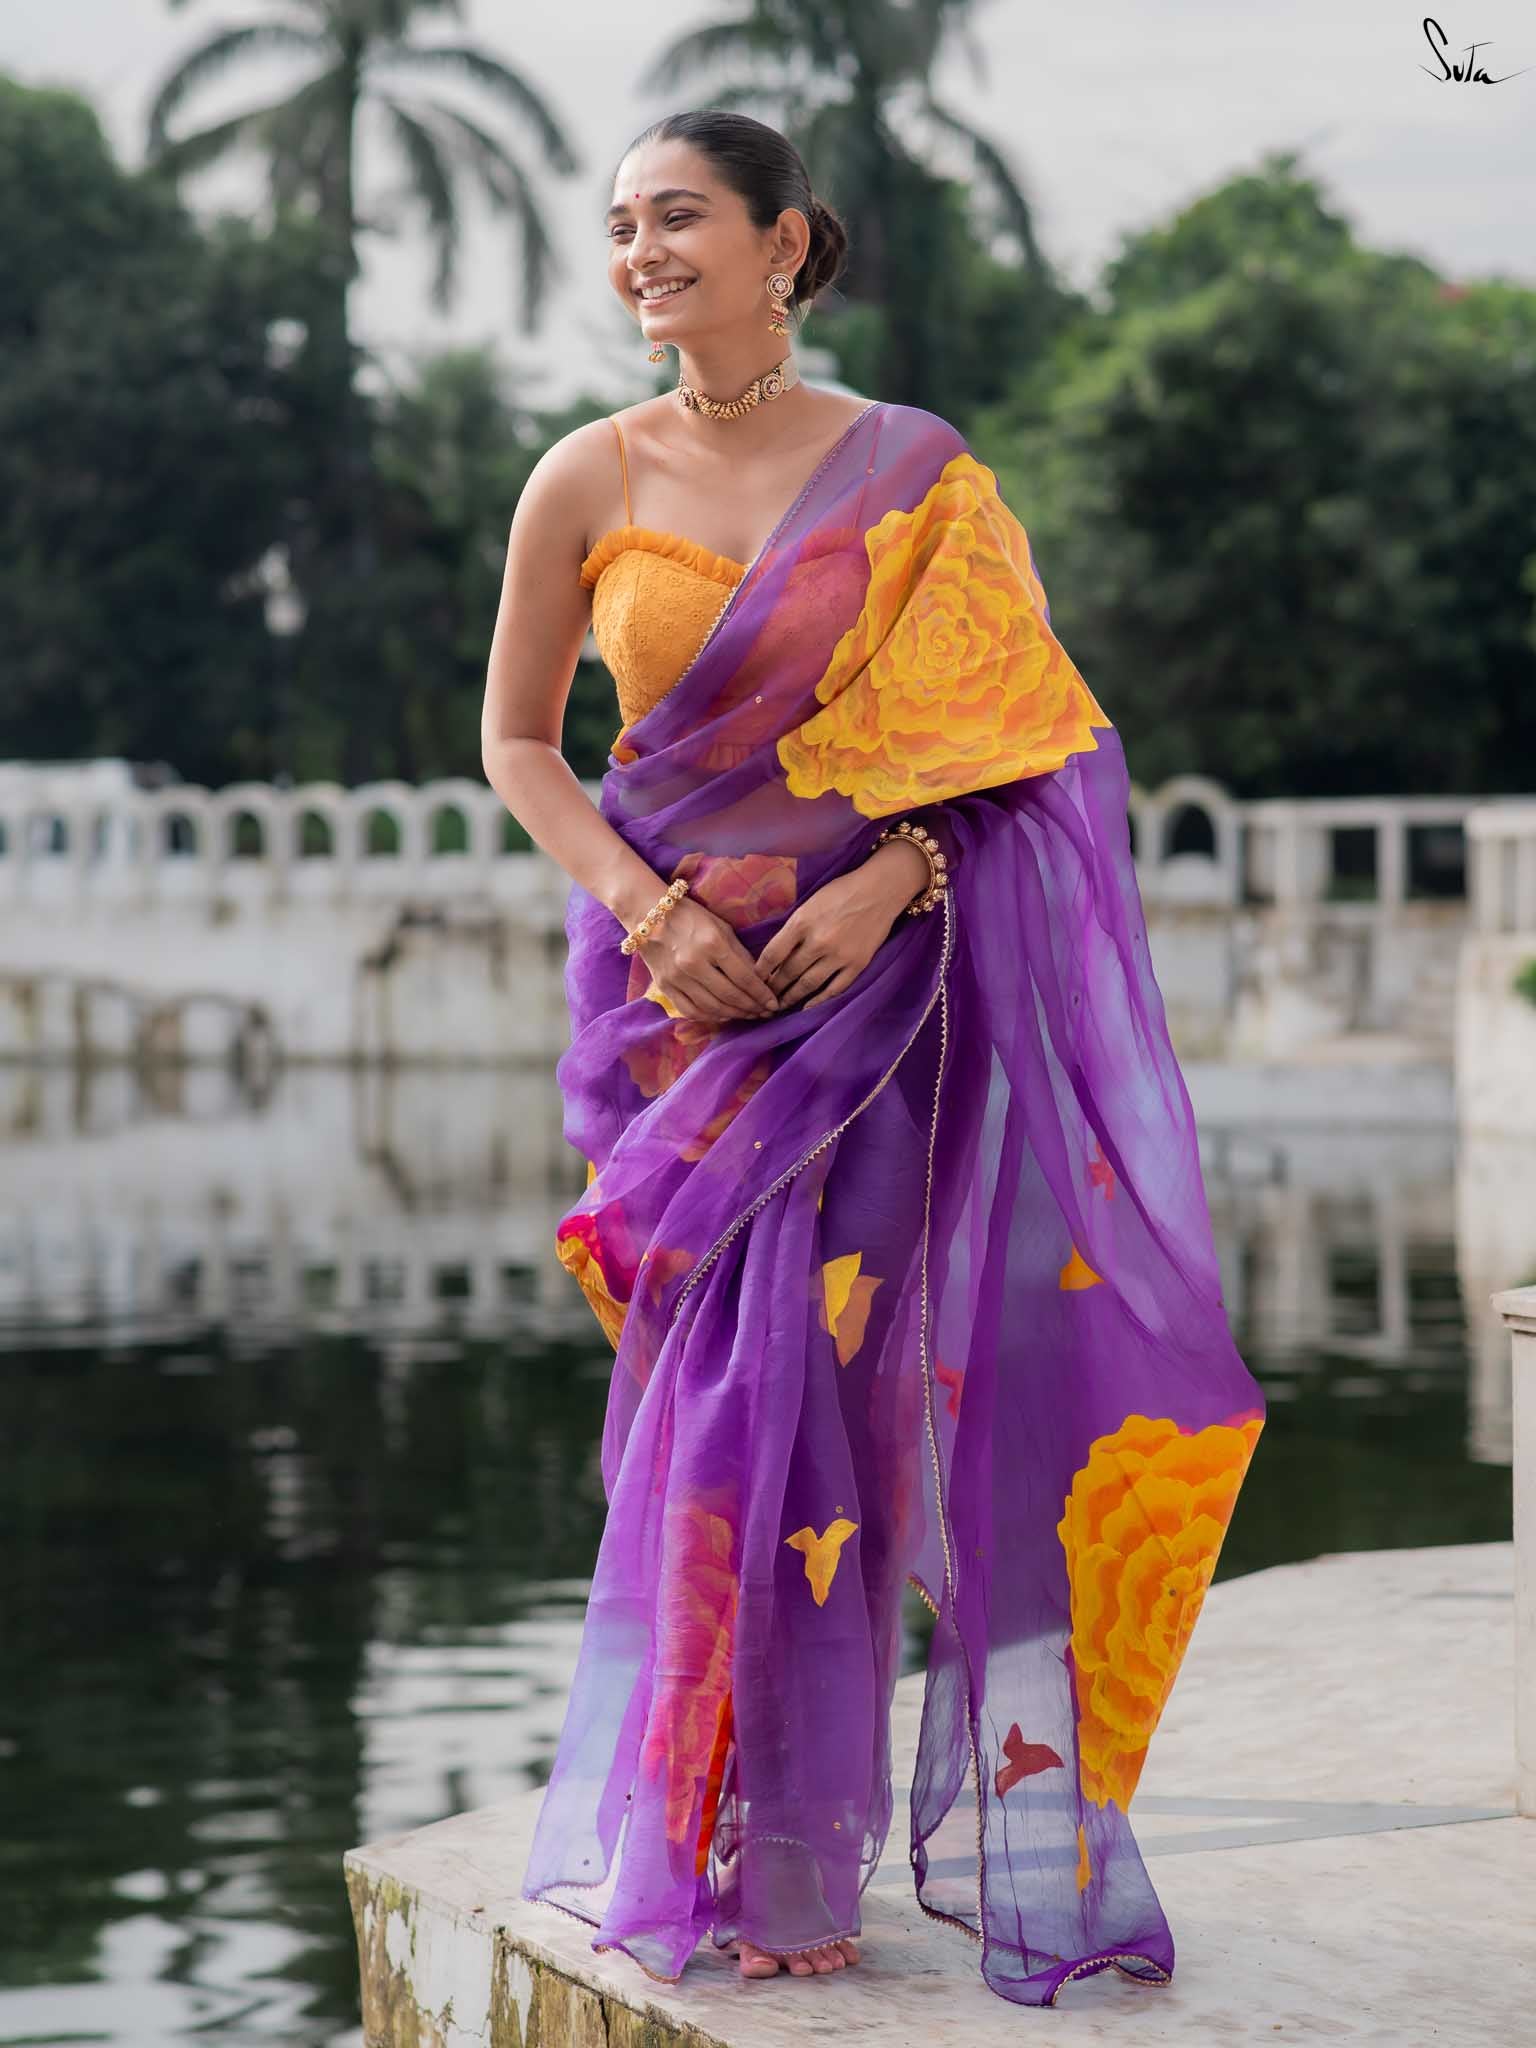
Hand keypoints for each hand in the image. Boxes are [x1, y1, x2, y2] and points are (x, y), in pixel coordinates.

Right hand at [634, 895, 781, 1024]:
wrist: (648, 915)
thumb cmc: (690, 917)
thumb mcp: (721, 927)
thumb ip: (740, 954)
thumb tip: (759, 980)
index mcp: (712, 943)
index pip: (744, 977)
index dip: (762, 994)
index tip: (774, 1004)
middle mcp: (694, 963)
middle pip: (730, 996)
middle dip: (752, 1008)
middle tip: (765, 1013)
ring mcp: (677, 977)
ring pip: (712, 1008)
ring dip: (735, 1015)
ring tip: (749, 1015)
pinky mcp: (665, 986)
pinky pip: (691, 1011)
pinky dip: (710, 1017)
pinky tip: (723, 1015)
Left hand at [757, 840, 928, 1009]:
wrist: (880, 890)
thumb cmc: (841, 891)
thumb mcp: (809, 903)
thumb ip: (793, 928)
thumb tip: (776, 955)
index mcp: (801, 922)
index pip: (772, 954)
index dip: (760, 971)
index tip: (754, 980)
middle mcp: (818, 941)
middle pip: (788, 972)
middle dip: (774, 988)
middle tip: (765, 998)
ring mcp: (838, 955)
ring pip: (808, 984)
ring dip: (792, 997)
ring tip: (781, 1005)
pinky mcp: (857, 964)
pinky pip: (834, 988)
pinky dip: (819, 1000)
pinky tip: (807, 1007)